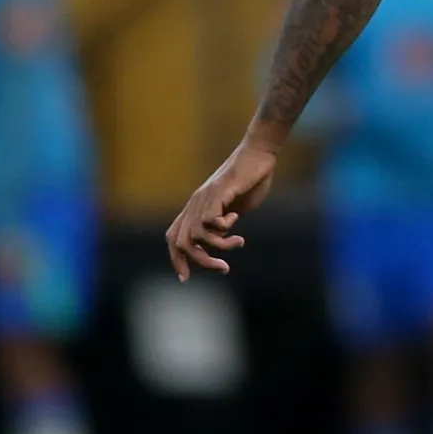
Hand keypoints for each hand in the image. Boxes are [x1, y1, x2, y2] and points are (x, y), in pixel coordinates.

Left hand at [165, 139, 277, 279]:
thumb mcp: (234, 208)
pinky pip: (210, 220)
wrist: (258, 155)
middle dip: (201, 261)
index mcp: (196, 208)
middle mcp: (195, 204)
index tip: (186, 278)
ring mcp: (205, 197)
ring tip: (239, 243)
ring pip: (195, 236)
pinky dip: (223, 228)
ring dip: (218, 247)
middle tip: (224, 267)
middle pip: (181, 243)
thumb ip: (223, 224)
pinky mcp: (219, 192)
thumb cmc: (249, 180)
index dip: (176, 259)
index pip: (174, 238)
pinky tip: (236, 219)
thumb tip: (219, 239)